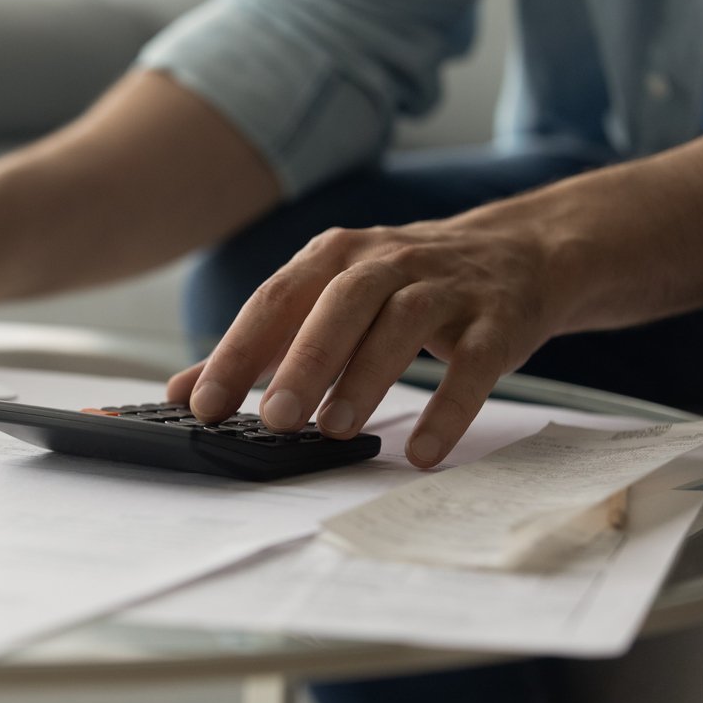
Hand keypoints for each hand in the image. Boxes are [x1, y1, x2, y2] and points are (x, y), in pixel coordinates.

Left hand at [166, 202, 570, 467]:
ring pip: (402, 324)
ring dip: (366, 377)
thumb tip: (184, 392)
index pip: (274, 301)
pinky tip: (422, 451)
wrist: (519, 251)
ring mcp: (446, 287)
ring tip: (335, 430)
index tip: (202, 405)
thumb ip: (260, 346)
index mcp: (334, 257)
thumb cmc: (402, 286)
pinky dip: (448, 407)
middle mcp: (386, 261)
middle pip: (339, 303)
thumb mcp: (328, 300)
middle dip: (304, 361)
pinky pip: (474, 363)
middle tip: (275, 419)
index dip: (237, 353)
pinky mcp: (498, 319)